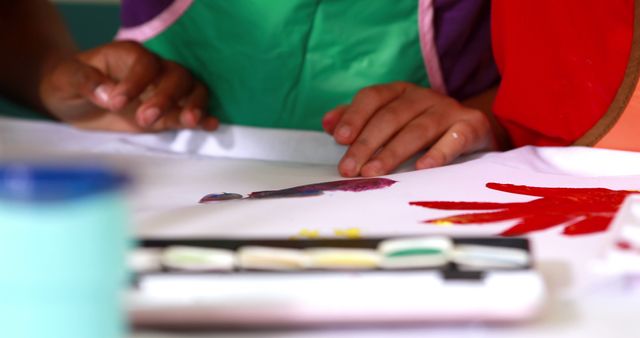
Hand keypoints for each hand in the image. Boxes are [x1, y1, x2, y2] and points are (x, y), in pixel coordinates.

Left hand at [39, 41, 217, 131]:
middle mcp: (154, 70)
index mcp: (129, 55)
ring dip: (194, 105)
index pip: (144, 62)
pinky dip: (204, 118)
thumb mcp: (66, 78)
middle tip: (145, 118)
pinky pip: (193, 112)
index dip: (135, 81)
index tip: (117, 102)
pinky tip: (210, 126)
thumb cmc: (69, 83)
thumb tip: (108, 94)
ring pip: (193, 90)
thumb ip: (85, 81)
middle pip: (176, 75)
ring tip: (189, 122)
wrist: (74, 99)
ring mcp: (165, 91)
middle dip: (166, 96)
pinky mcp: (170, 113)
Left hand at [322, 82, 495, 176]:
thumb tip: (328, 124)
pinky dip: (439, 153)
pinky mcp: (473, 126)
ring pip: (418, 129)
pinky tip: (422, 168)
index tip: (338, 138)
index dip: (355, 116)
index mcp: (401, 92)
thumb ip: (360, 119)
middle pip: (391, 116)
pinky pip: (456, 138)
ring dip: (393, 151)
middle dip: (367, 143)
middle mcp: (424, 97)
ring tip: (373, 172)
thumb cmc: (425, 126)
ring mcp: (449, 110)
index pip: (373, 97)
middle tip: (349, 169)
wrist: (477, 128)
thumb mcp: (392, 119)